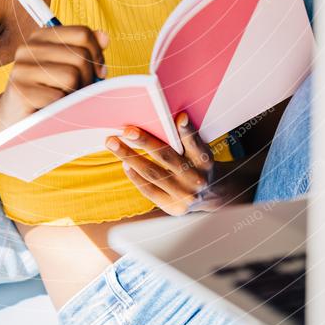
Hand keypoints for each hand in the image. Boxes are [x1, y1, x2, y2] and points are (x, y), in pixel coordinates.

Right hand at [0, 25, 108, 126]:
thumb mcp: (65, 67)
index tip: (98, 72)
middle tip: (81, 92)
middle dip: (89, 78)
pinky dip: (62, 107)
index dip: (97, 54)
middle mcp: (28, 48)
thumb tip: (105, 37)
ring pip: (72, 76)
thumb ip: (86, 51)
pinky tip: (53, 109)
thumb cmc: (45, 92)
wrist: (11, 119)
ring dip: (76, 93)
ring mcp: (22, 69)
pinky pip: (59, 97)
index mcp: (40, 37)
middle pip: (80, 56)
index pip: (82, 34)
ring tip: (65, 99)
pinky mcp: (20, 91)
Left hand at [105, 112, 229, 215]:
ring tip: (113, 143)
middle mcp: (197, 179)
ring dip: (130, 157)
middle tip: (127, 130)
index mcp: (205, 161)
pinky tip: (124, 163)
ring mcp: (184, 195)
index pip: (195, 144)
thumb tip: (171, 118)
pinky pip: (149, 190)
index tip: (180, 117)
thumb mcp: (199, 150)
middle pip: (167, 157)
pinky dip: (135, 176)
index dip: (188, 131)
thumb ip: (187, 138)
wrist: (211, 195)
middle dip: (146, 142)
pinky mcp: (173, 207)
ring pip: (152, 173)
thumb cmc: (198, 164)